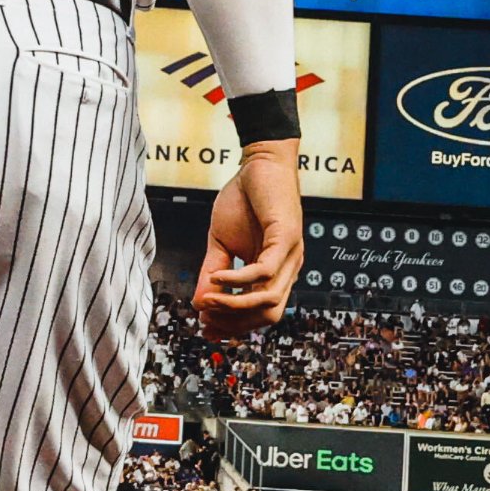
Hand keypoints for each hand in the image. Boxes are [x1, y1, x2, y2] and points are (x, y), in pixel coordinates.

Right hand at [192, 139, 303, 339]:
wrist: (259, 163)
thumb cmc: (244, 201)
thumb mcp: (221, 243)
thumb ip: (213, 273)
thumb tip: (199, 304)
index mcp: (275, 274)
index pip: (260, 314)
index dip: (234, 326)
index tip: (205, 327)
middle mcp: (288, 269)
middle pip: (267, 315)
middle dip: (235, 323)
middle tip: (205, 318)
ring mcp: (290, 255)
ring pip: (268, 299)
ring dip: (235, 306)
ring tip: (208, 300)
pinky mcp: (287, 238)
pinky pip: (263, 270)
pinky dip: (238, 279)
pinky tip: (217, 277)